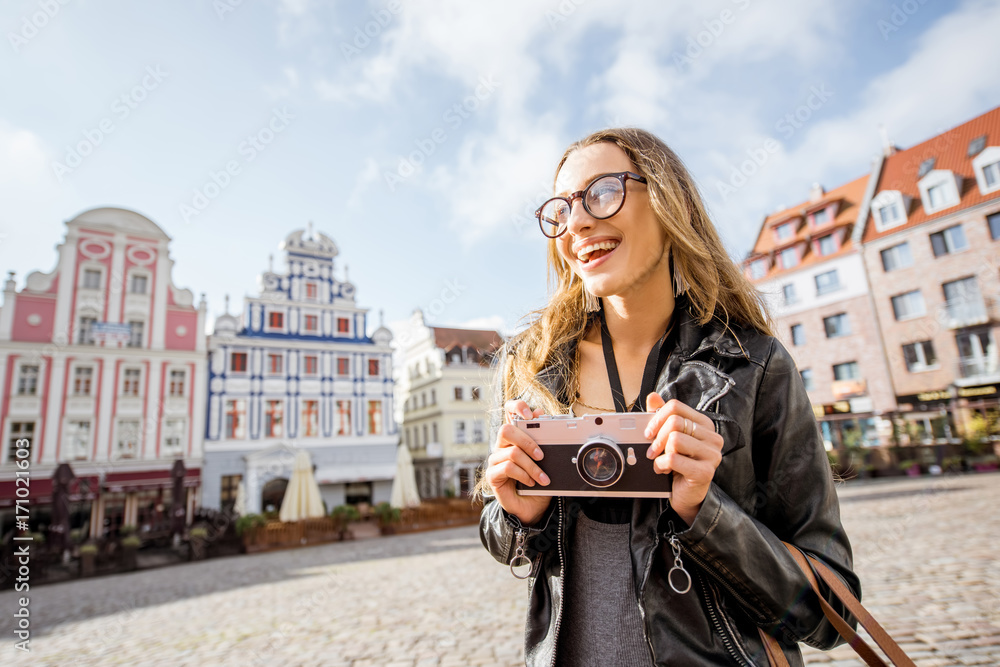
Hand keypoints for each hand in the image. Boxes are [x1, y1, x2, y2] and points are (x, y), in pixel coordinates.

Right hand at [484, 400, 551, 525]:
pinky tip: (530, 482)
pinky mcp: (492, 474)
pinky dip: (523, 475)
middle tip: (541, 455)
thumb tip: (540, 413)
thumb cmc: (537, 481)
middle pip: (506, 430)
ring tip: (542, 478)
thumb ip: (541, 437)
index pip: (508, 411)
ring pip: (512, 452)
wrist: (532, 507)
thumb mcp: (545, 459)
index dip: (516, 406)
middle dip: (527, 441)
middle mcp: (501, 445)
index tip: (529, 414)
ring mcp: (495, 460)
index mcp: (514, 437)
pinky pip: (508, 468)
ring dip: (531, 466)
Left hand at [644, 394, 723, 526]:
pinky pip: (674, 459)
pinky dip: (662, 465)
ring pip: (675, 439)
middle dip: (657, 437)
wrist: (686, 494)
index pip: (676, 407)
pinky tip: (664, 470)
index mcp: (704, 424)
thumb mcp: (669, 437)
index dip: (657, 417)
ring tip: (661, 461)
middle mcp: (713, 437)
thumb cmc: (679, 464)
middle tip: (651, 450)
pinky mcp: (706, 472)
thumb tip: (652, 397)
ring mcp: (712, 455)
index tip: (649, 432)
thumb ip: (662, 416)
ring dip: (660, 453)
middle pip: (674, 422)